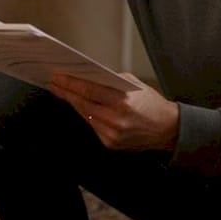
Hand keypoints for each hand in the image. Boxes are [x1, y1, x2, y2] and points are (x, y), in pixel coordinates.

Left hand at [48, 72, 179, 152]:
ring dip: (73, 103)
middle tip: (54, 83)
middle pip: (82, 103)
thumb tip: (88, 76)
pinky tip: (79, 105)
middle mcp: (115, 120)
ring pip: (85, 115)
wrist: (167, 129)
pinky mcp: (110, 143)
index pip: (88, 91)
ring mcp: (112, 134)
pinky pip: (92, 125)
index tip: (58, 77)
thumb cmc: (151, 103)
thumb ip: (111, 81)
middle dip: (66, 92)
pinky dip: (86, 114)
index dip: (70, 83)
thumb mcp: (133, 84)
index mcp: (122, 102)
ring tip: (62, 92)